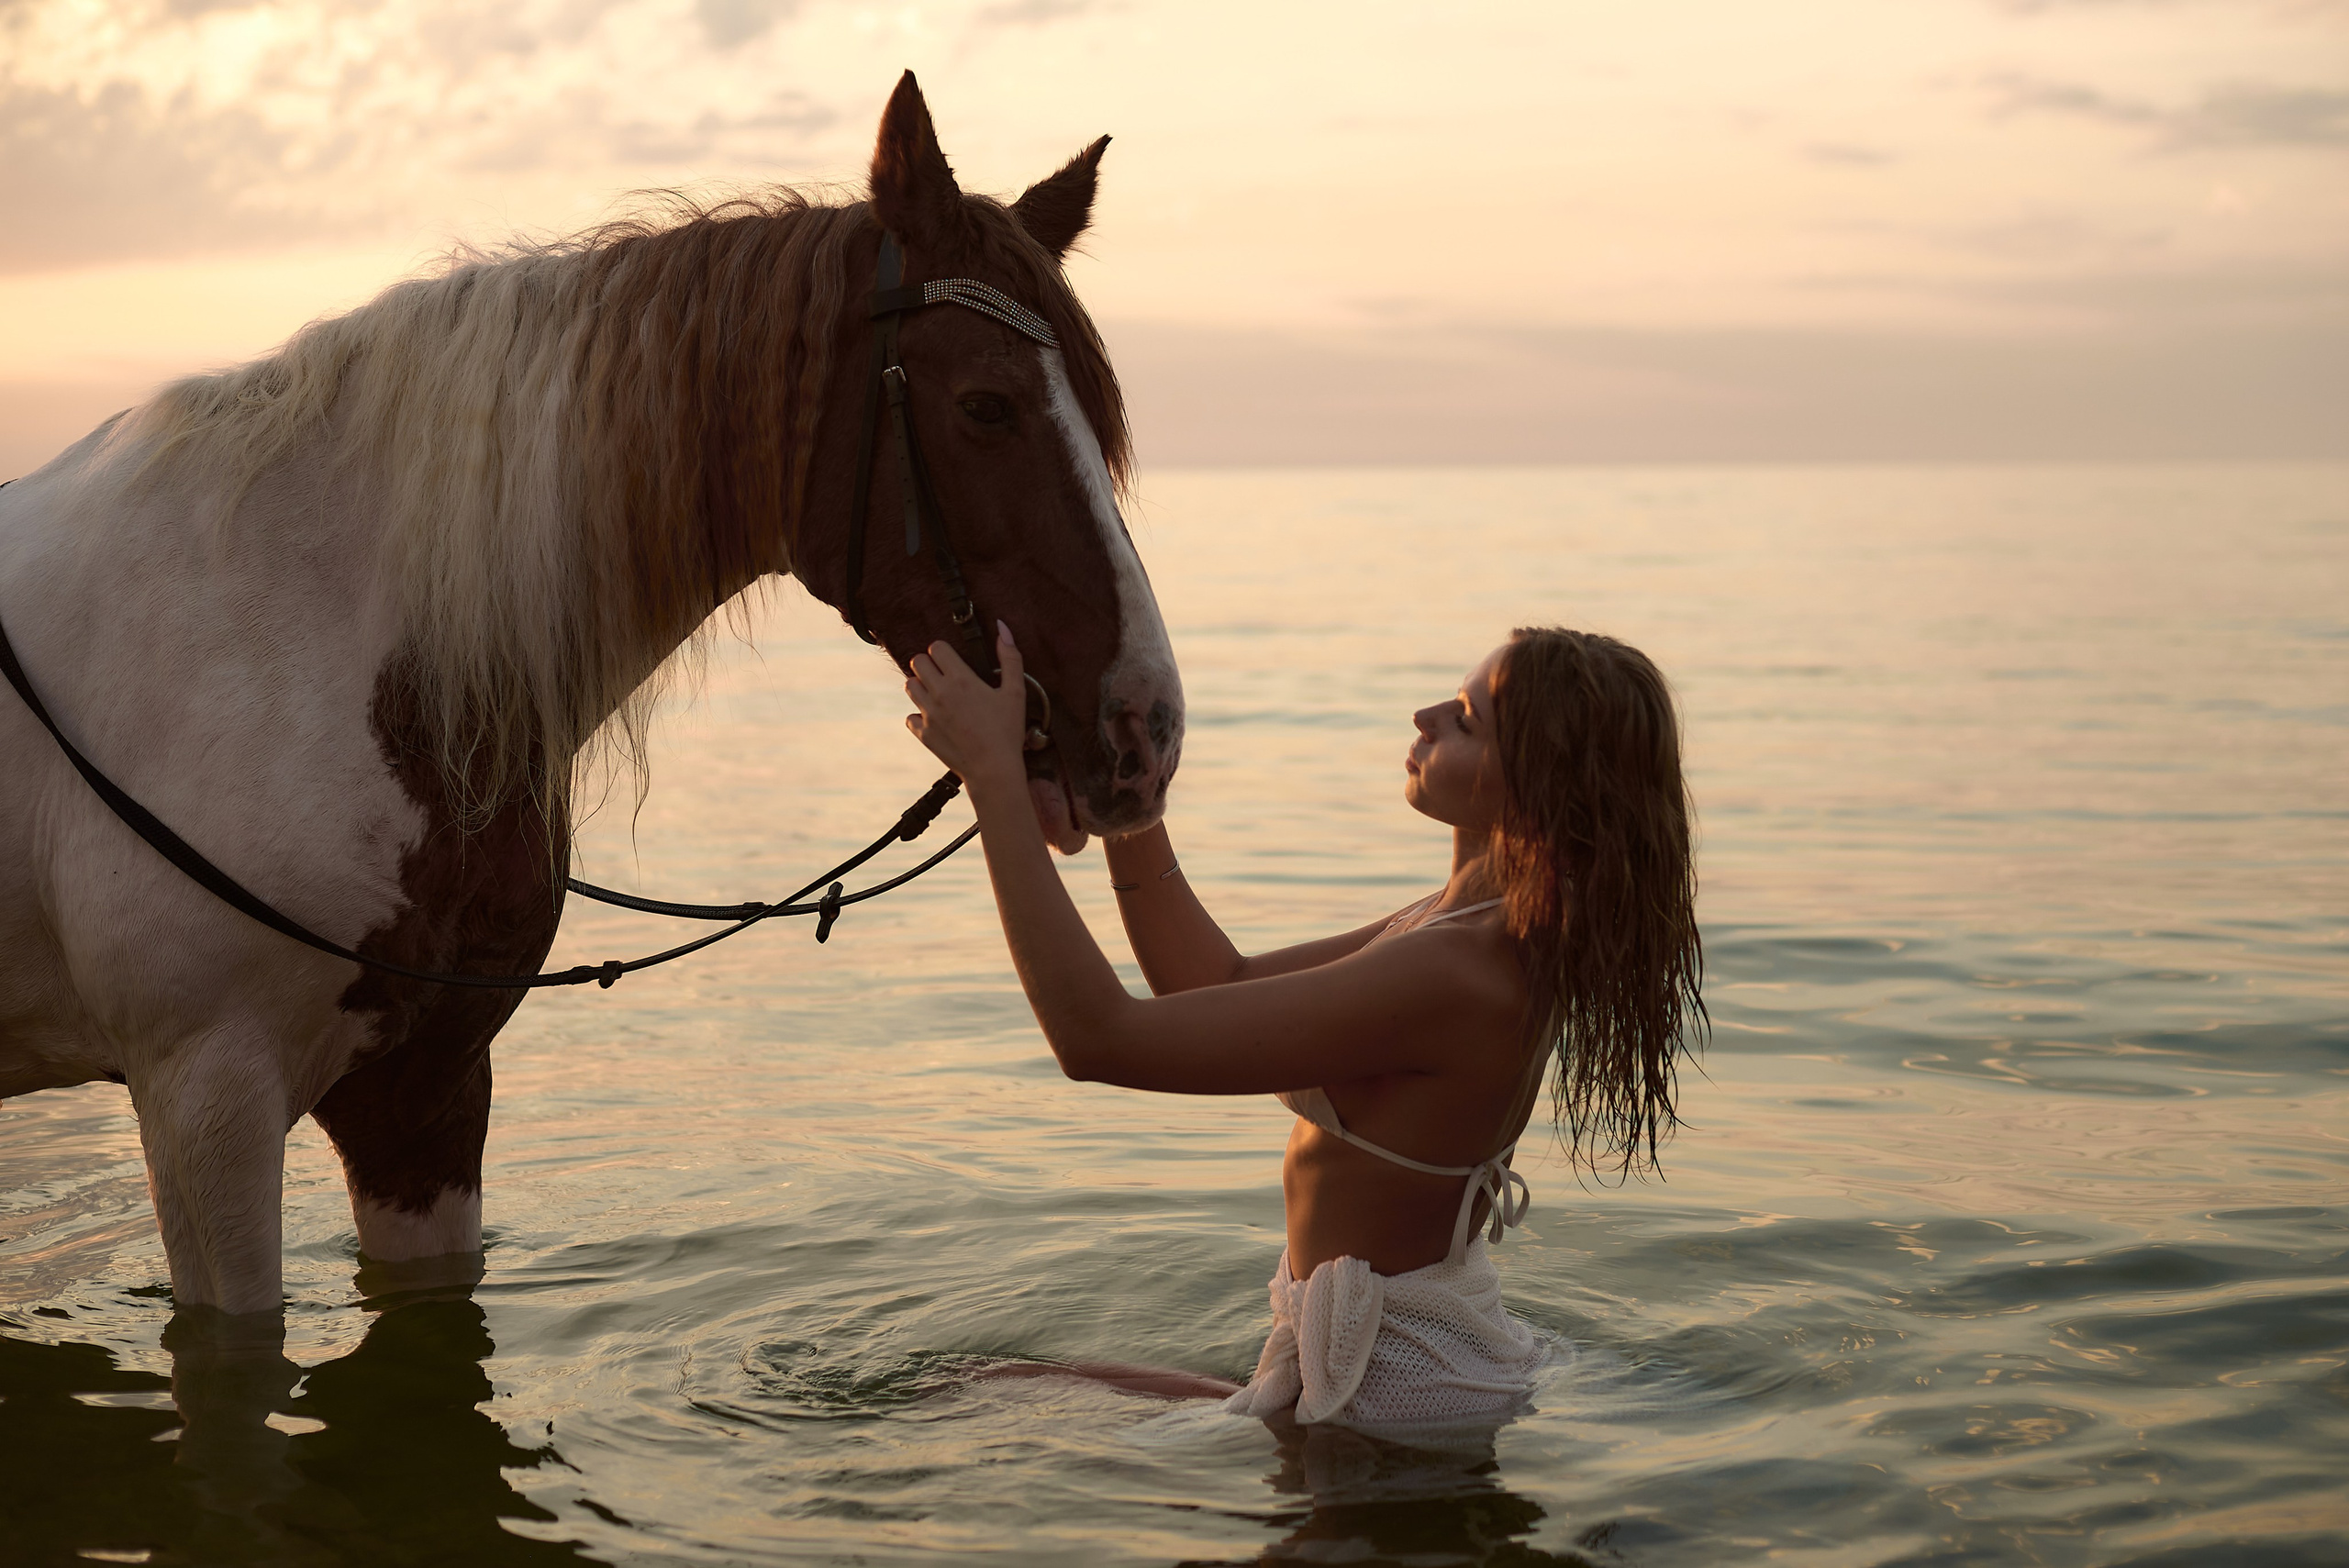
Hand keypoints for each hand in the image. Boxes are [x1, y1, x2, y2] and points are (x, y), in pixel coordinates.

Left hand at [905, 622, 1027, 788]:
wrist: (993, 770)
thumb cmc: (1008, 730)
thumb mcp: (1015, 691)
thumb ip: (1010, 656)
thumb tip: (1002, 626)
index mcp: (960, 679)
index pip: (935, 647)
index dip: (944, 651)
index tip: (954, 661)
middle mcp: (939, 693)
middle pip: (917, 662)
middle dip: (930, 664)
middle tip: (945, 675)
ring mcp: (928, 714)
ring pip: (909, 685)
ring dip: (921, 685)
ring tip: (939, 694)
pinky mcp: (923, 733)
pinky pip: (909, 716)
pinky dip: (919, 715)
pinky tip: (936, 719)